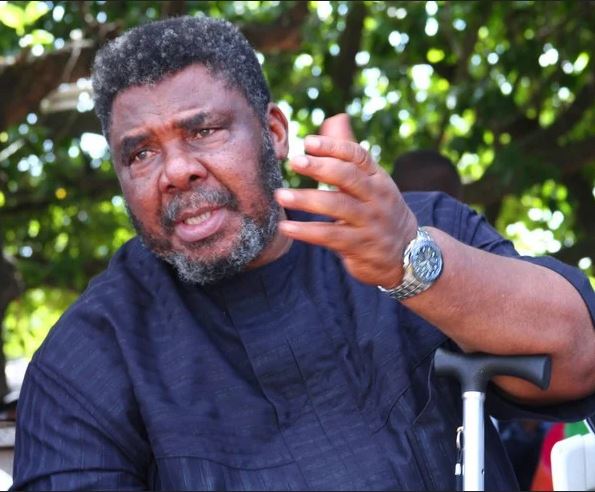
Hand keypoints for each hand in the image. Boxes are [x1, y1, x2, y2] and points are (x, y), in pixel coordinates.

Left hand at [274, 114, 417, 287]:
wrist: (407, 254)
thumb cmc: (379, 211)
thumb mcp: (372, 182)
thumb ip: (349, 154)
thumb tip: (336, 118)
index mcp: (377, 178)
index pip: (357, 156)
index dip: (333, 147)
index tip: (307, 141)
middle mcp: (376, 197)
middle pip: (348, 177)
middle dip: (320, 167)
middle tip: (294, 161)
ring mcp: (369, 222)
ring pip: (337, 206)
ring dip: (306, 199)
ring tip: (280, 195)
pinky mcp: (359, 246)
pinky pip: (330, 236)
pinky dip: (306, 231)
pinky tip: (285, 227)